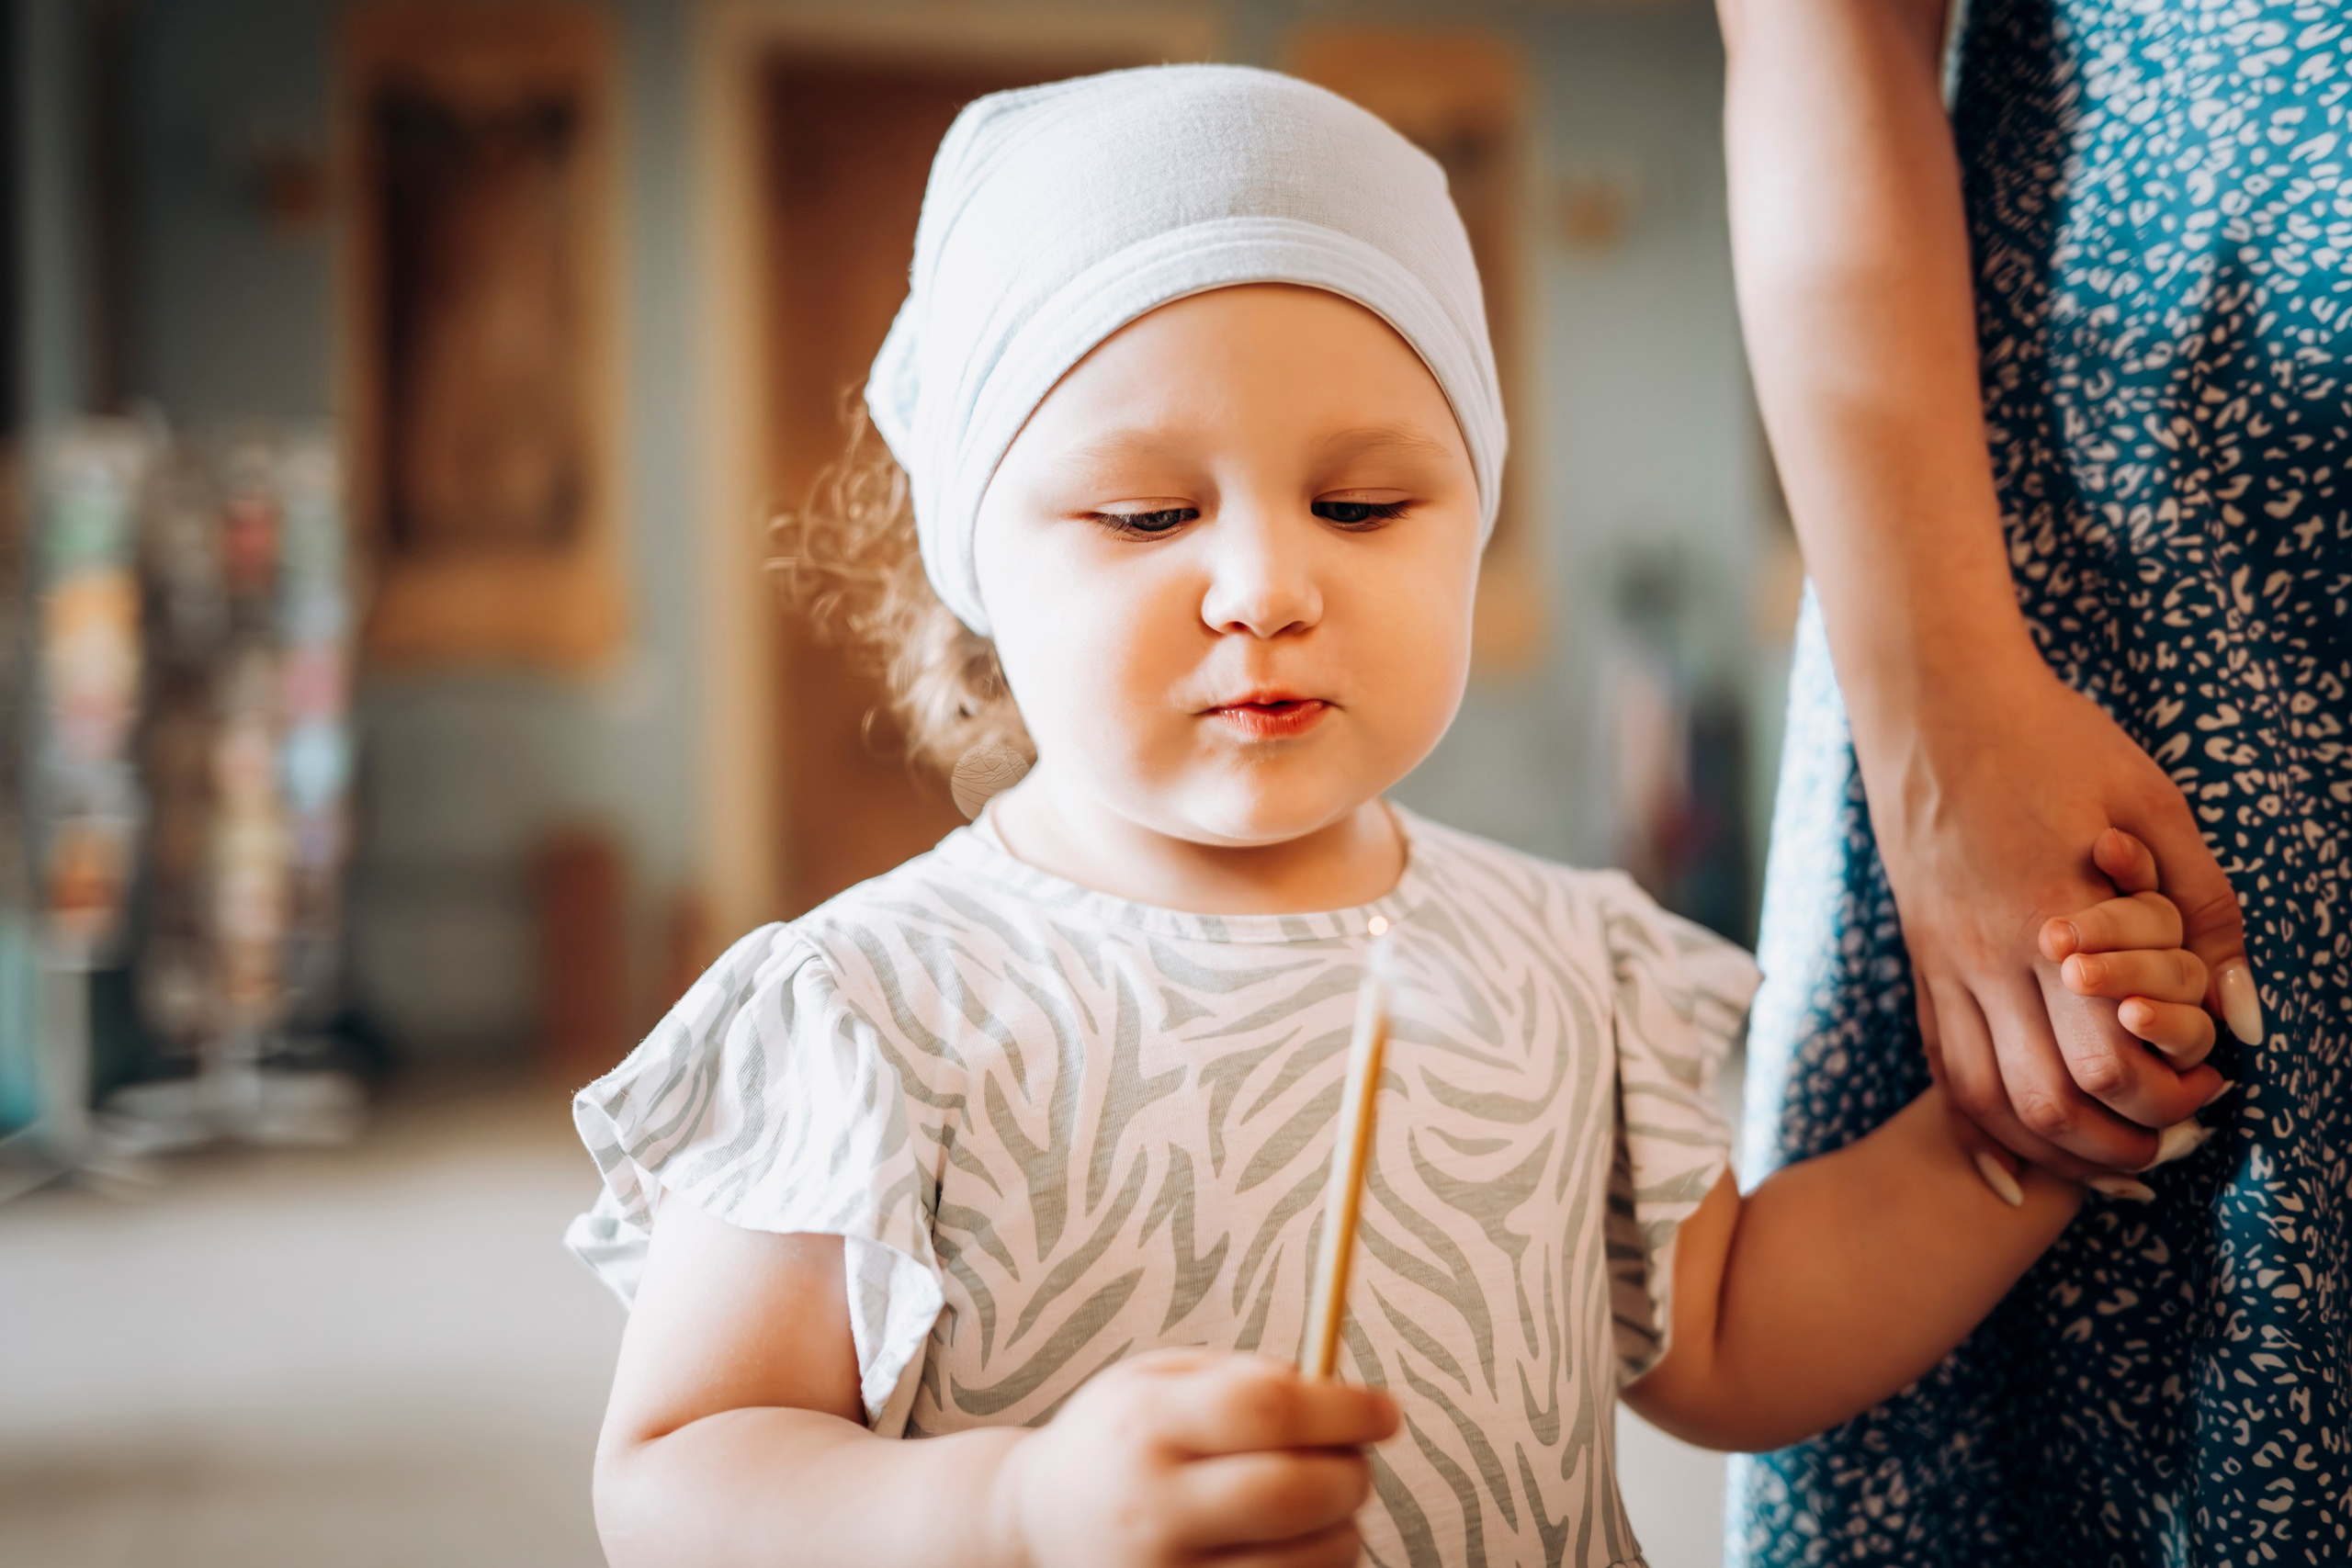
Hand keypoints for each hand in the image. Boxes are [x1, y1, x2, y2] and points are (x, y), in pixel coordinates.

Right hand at [992, 1350, 1398, 1567]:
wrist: (1036, 1524)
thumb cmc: (1119, 1441)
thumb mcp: (1156, 1379)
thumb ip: (1241, 1379)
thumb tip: (1337, 1394)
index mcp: (1144, 1424)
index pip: (1268, 1409)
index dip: (1345, 1408)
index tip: (1385, 1410)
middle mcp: (1149, 1507)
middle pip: (1293, 1496)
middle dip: (1351, 1476)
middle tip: (1356, 1464)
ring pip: (1304, 1564)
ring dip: (1340, 1533)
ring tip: (1316, 1510)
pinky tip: (1288, 1550)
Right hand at [1860, 657, 2251, 1178]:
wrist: (1933, 703)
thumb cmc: (2053, 742)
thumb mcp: (2156, 805)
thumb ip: (2207, 912)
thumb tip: (2242, 1018)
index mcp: (2053, 918)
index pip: (2112, 1059)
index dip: (2171, 1098)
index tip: (2215, 1088)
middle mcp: (1987, 957)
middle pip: (2049, 1101)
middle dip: (2121, 1144)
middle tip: (2176, 1136)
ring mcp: (1944, 965)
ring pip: (1987, 1100)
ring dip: (2053, 1151)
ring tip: (2113, 1156)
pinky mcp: (1922, 964)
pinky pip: (1942, 1071)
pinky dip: (1981, 1130)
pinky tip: (2016, 1165)